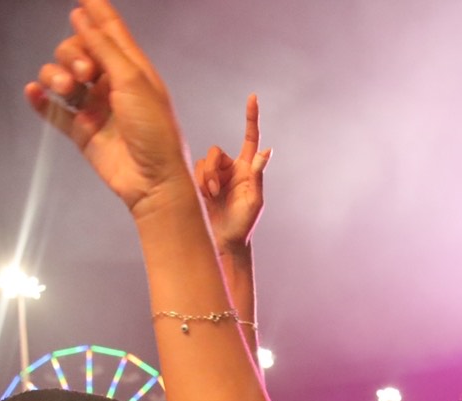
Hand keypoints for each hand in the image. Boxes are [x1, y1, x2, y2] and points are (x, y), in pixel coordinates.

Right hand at [23, 0, 195, 216]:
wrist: (152, 179)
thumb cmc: (154, 130)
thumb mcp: (132, 81)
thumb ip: (104, 48)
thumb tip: (82, 17)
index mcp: (131, 68)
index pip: (109, 30)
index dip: (95, 11)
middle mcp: (110, 84)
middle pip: (76, 52)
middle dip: (72, 54)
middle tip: (84, 72)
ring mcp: (94, 107)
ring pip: (61, 78)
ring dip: (56, 76)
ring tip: (67, 89)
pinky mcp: (81, 131)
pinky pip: (54, 111)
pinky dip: (41, 101)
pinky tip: (34, 93)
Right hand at [196, 95, 271, 252]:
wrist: (224, 242)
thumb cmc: (243, 224)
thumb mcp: (255, 201)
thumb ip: (257, 175)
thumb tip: (267, 151)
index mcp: (247, 170)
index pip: (250, 138)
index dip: (251, 118)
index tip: (252, 98)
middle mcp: (230, 170)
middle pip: (216, 152)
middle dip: (213, 168)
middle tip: (215, 189)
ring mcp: (214, 178)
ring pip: (203, 163)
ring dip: (205, 178)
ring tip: (211, 196)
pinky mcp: (199, 185)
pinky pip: (194, 172)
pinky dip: (198, 183)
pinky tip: (204, 197)